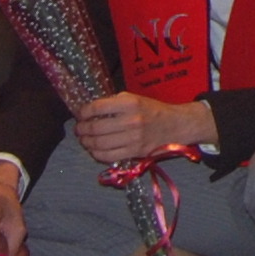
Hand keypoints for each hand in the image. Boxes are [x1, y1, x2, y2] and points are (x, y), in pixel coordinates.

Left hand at [75, 91, 211, 165]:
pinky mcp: (135, 152)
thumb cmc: (152, 110)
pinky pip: (109, 156)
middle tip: (79, 129)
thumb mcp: (134, 98)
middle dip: (82, 129)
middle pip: (96, 128)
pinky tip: (94, 150)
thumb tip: (90, 111)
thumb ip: (114, 103)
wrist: (175, 125)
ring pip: (100, 144)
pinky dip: (96, 154)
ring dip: (86, 142)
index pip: (97, 108)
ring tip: (84, 140)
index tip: (80, 114)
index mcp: (130, 103)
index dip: (83, 112)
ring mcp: (133, 138)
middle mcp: (131, 121)